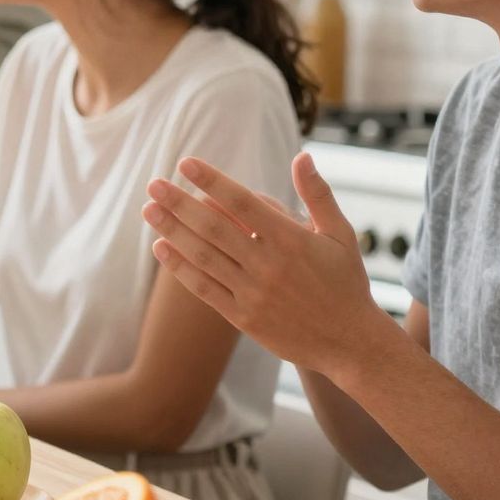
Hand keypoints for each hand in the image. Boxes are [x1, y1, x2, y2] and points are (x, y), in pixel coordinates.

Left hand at [141, 152, 395, 377]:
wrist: (350, 343)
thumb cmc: (346, 282)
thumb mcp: (341, 234)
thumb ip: (317, 195)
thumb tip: (302, 156)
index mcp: (292, 239)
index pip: (243, 202)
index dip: (212, 181)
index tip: (186, 164)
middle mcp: (269, 265)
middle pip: (214, 227)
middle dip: (180, 203)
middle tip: (153, 184)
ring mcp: (253, 293)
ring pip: (204, 257)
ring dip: (172, 231)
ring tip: (149, 210)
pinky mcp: (243, 317)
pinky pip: (204, 289)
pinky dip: (180, 268)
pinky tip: (160, 248)